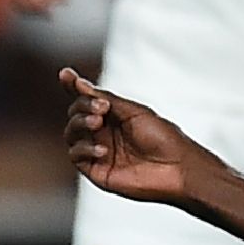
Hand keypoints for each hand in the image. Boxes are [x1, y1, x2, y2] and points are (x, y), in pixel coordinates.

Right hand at [60, 69, 215, 204]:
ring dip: (80, 123)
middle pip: (76, 114)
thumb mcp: (135, 112)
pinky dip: (84, 148)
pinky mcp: (95, 169)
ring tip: (97, 122)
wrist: (177, 168)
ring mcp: (98, 150)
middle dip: (83, 106)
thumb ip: (106, 99)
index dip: (74, 86)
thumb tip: (80, 83)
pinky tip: (102, 149)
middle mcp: (103, 132)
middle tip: (102, 108)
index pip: (88, 99)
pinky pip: (75, 155)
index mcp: (114, 116)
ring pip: (71, 133)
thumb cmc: (163, 138)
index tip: (65, 74)